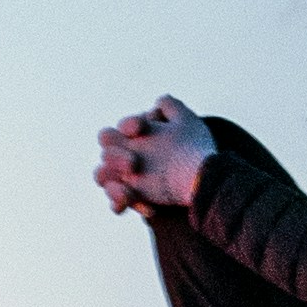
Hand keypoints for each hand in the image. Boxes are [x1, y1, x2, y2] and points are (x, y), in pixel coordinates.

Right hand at [112, 98, 212, 217]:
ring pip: (104, 177)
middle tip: (133, 163)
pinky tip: (135, 203)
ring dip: (111, 183)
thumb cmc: (194, 147)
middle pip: (108, 154)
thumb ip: (171, 107)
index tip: (140, 128)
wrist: (202, 176)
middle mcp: (126, 154)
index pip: (121, 127)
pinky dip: (118, 202)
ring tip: (127, 192)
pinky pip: (115, 202)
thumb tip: (158, 102)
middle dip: (116, 157)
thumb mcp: (187, 123)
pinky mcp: (133, 197)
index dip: (128, 126)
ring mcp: (127, 177)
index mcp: (134, 136)